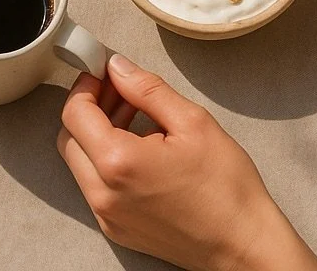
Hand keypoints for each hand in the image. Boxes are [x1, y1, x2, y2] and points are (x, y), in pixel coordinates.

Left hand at [57, 55, 316, 270]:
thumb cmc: (227, 190)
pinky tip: (138, 145)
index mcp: (118, 163)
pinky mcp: (118, 229)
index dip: (85, 86)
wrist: (246, 248)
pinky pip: (95, 185)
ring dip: (96, 132)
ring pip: (80, 161)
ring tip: (132, 112)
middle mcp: (104, 194)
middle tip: (117, 90)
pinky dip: (105, 159)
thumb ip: (147, 89)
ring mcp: (108, 216)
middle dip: (88, 107)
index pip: (75, 113)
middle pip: (70, 137)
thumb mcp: (192, 122)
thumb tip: (118, 68)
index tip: (102, 73)